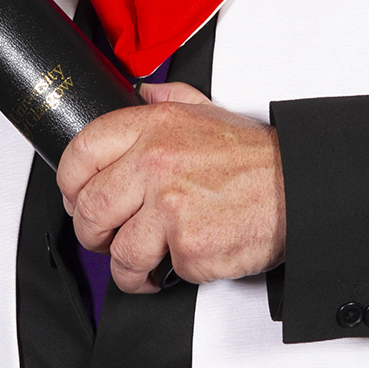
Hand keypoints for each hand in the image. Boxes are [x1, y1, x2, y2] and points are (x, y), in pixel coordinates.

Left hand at [56, 81, 285, 293]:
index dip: (69, 182)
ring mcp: (170, 207)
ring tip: (143, 263)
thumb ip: (169, 98)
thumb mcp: (208, 111)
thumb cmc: (256, 158)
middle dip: (93, 232)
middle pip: (89, 208)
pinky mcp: (188, 246)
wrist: (299, 188)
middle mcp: (155, 163)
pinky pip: (157, 272)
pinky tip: (181, 260)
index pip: (80, 152)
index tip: (75, 196)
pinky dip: (167, 276)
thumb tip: (141, 92)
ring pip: (117, 251)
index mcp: (153, 127)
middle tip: (107, 237)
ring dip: (126, 266)